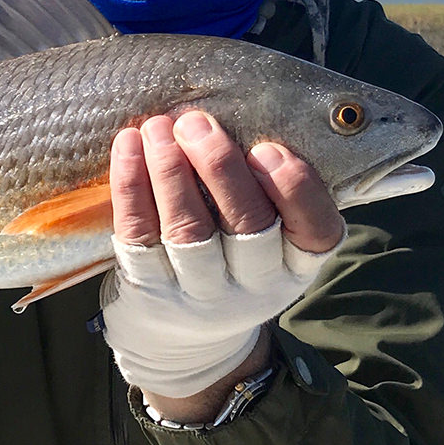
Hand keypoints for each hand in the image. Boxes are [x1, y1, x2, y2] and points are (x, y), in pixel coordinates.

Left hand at [100, 113, 345, 406]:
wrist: (181, 339)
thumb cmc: (231, 258)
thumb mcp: (268, 238)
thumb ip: (268, 187)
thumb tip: (241, 106)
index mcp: (296, 264)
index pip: (315, 231)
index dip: (296, 191)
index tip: (269, 148)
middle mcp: (254, 284)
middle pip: (246, 227)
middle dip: (220, 168)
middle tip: (197, 122)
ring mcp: (199, 293)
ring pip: (188, 231)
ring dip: (171, 172)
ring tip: (159, 128)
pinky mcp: (148, 289)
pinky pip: (138, 234)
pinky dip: (131, 187)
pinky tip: (128, 146)